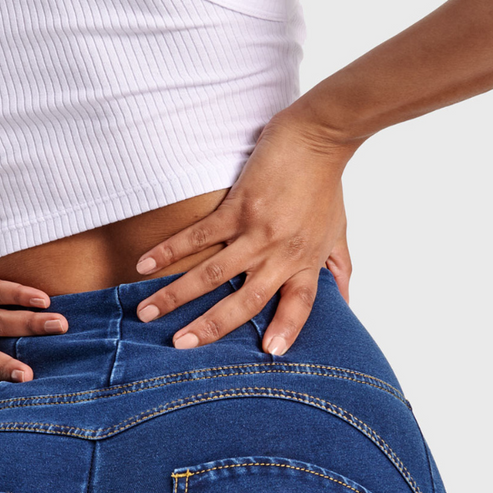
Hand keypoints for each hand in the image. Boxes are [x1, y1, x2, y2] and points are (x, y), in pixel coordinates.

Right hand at [132, 110, 354, 355]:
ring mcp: (257, 232)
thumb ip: (338, 270)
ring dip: (176, 295)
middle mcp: (281, 254)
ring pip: (212, 273)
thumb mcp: (338, 233)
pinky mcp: (238, 207)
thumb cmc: (325, 185)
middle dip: (209, 326)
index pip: (299, 306)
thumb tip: (347, 303)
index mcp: (306, 263)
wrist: (318, 138)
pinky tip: (146, 264)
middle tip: (179, 345)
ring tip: (147, 313)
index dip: (286, 330)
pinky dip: (170, 250)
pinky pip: (198, 236)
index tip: (269, 354)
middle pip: (245, 301)